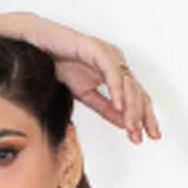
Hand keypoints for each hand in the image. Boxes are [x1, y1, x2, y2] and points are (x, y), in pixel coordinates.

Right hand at [16, 12, 160, 143]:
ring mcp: (109, 55)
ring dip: (131, 108)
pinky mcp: (98, 50)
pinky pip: (111, 72)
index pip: (136, 97)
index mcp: (115, 72)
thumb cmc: (61, 66)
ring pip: (127, 84)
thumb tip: (124, 123)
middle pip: (137, 91)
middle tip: (140, 137)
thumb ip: (106, 109)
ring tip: (132, 127)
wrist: (41, 49)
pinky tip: (119, 106)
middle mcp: (116, 62)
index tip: (146, 137)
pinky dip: (116, 90)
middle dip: (142, 116)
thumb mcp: (87, 95)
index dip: (143, 118)